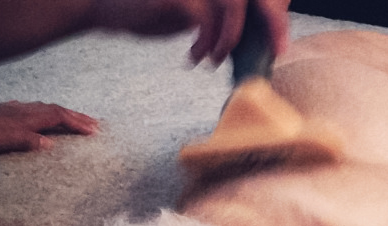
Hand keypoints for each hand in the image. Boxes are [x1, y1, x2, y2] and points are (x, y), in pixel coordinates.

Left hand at [0, 101, 98, 158]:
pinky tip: (47, 119)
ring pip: (45, 108)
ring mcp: (10, 110)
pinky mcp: (3, 113)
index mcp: (21, 118)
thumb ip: (23, 141)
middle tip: (96, 124)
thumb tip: (50, 144)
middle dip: (77, 116)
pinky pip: (34, 111)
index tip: (94, 131)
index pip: (56, 117)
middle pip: (54, 109)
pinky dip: (49, 115)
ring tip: (79, 121)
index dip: (77, 123)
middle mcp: (18, 110)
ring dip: (65, 114)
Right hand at [94, 0, 289, 64]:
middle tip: (277, 49)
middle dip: (274, 19)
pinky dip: (207, 43)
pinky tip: (195, 57)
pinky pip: (206, 18)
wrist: (107, 7)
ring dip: (230, 38)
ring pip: (233, 4)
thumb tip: (258, 35)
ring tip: (214, 58)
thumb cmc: (152, 10)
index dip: (275, 10)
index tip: (280, 40)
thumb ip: (224, 15)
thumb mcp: (196, 10)